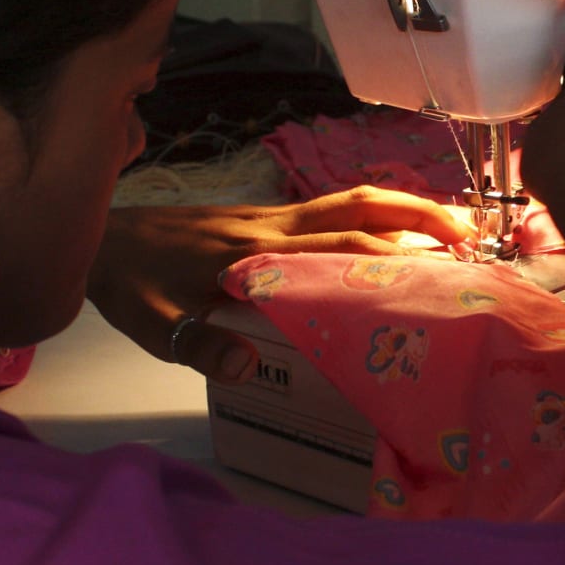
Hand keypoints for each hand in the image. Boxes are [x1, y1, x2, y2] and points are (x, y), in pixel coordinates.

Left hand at [87, 186, 474, 383]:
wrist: (95, 237)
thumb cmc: (128, 284)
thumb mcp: (155, 326)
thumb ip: (201, 344)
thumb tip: (251, 365)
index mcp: (253, 249)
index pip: (338, 243)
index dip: (391, 248)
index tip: (440, 264)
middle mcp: (271, 224)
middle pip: (358, 203)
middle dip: (418, 212)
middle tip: (469, 235)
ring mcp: (269, 216)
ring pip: (349, 198)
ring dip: (403, 205)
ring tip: (452, 226)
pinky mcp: (262, 218)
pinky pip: (330, 209)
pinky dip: (374, 213)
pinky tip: (394, 233)